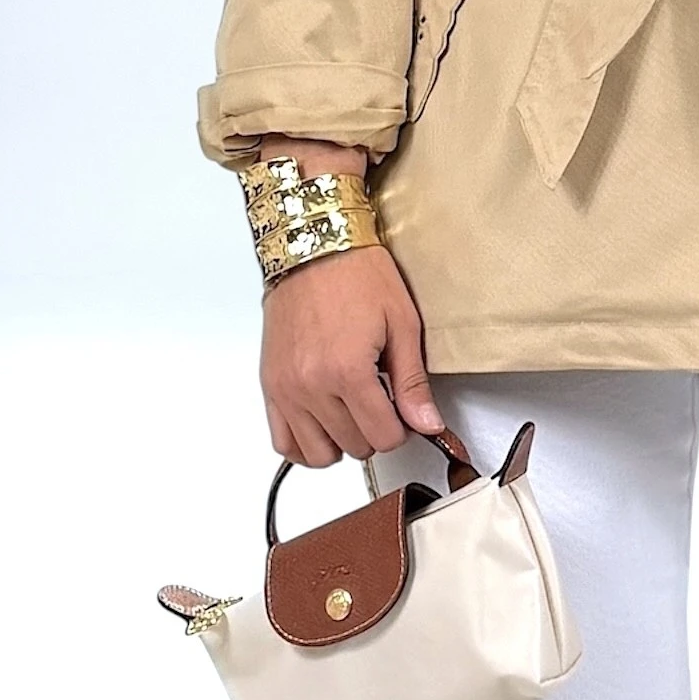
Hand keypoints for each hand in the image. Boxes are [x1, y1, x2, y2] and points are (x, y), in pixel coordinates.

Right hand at [259, 243, 444, 467]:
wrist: (313, 246)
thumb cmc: (357, 275)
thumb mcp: (401, 323)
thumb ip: (412, 382)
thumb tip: (428, 424)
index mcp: (347, 371)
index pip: (383, 437)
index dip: (403, 428)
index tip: (405, 410)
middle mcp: (311, 386)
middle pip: (354, 446)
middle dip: (375, 430)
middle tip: (382, 400)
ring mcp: (286, 389)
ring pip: (318, 454)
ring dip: (342, 441)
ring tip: (354, 411)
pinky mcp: (270, 385)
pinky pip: (283, 442)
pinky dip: (306, 444)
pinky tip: (325, 425)